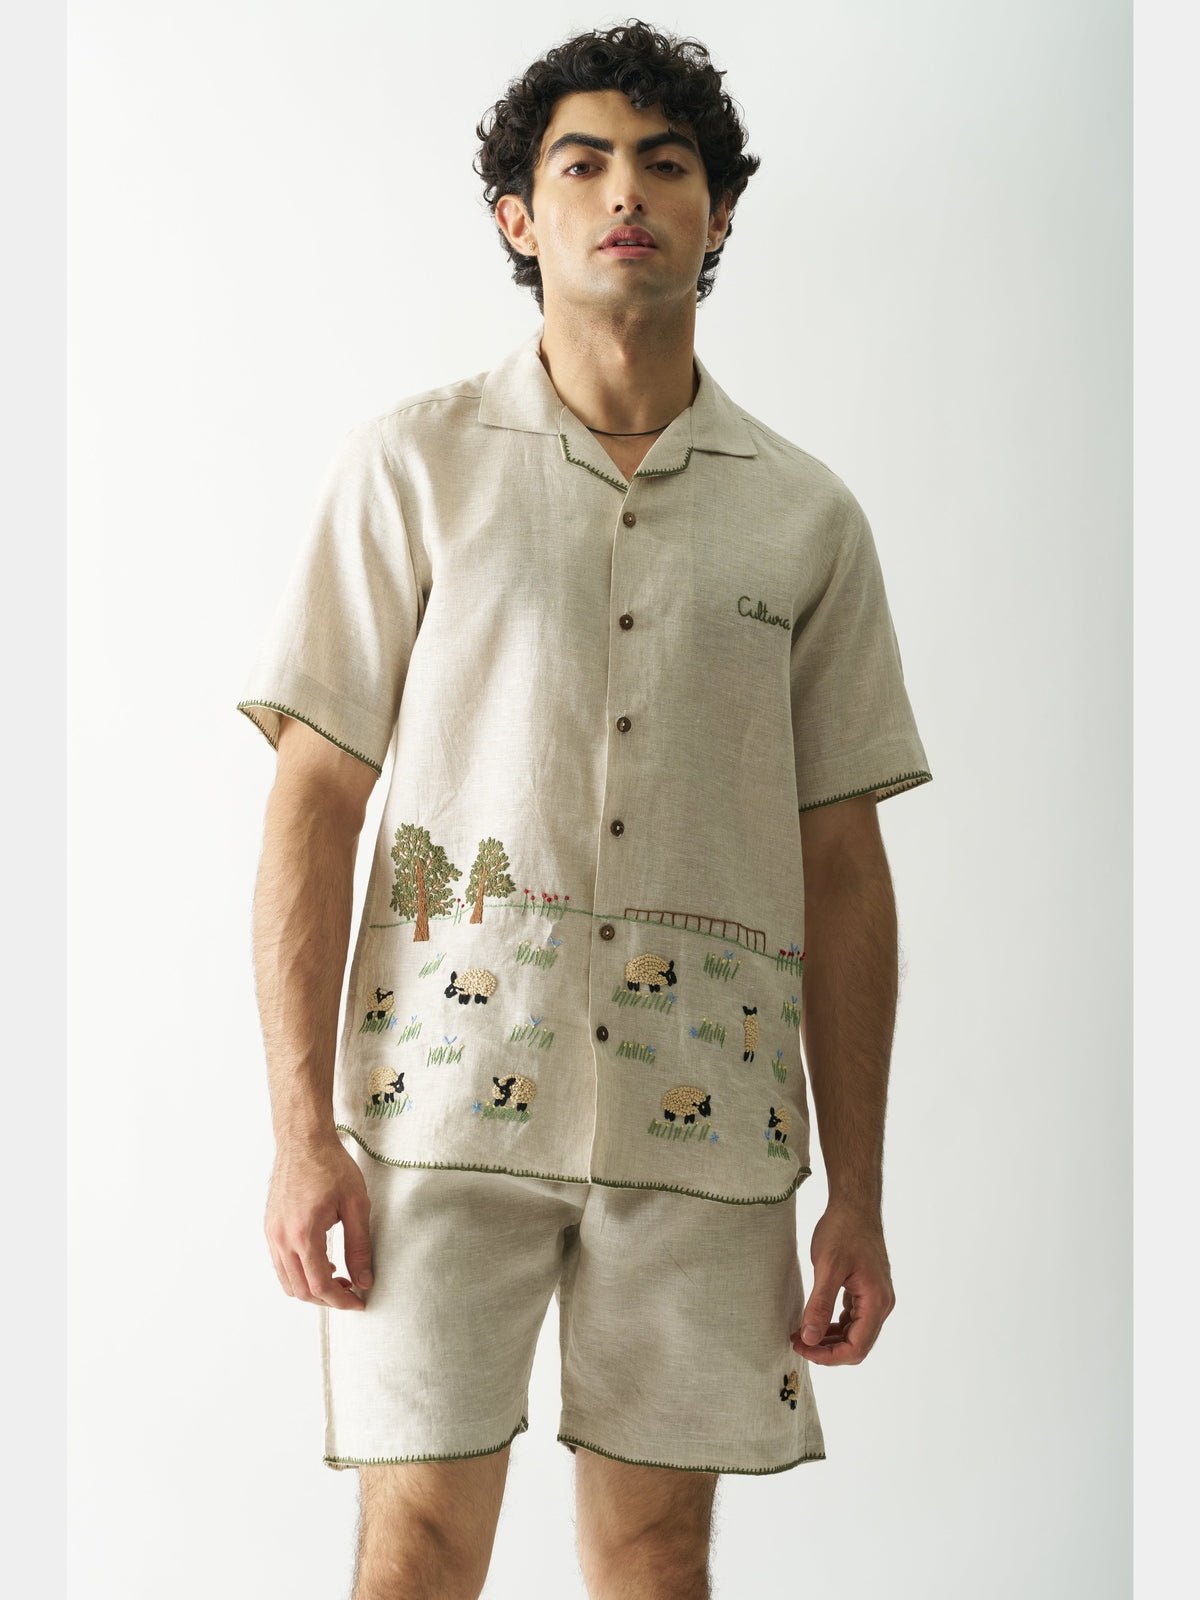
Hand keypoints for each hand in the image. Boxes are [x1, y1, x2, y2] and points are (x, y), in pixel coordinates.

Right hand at [264, 1135, 373, 1310]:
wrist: (303, 1141)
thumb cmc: (331, 1166)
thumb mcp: (356, 1205)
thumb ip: (360, 1247)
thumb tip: (364, 1281)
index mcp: (303, 1234)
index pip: (319, 1285)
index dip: (340, 1301)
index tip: (359, 1302)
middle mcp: (281, 1239)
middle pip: (301, 1290)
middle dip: (327, 1299)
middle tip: (351, 1292)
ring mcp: (272, 1234)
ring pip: (287, 1281)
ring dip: (312, 1288)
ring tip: (338, 1278)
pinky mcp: (270, 1228)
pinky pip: (280, 1264)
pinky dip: (299, 1273)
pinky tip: (321, 1261)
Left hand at [790, 1200, 894, 1363]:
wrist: (854, 1206)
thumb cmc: (843, 1230)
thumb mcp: (828, 1267)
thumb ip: (820, 1305)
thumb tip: (809, 1338)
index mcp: (876, 1301)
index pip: (857, 1347)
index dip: (829, 1356)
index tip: (802, 1348)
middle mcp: (882, 1304)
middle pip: (857, 1345)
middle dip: (827, 1350)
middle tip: (797, 1342)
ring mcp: (876, 1298)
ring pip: (855, 1334)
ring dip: (829, 1340)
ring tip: (801, 1334)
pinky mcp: (868, 1291)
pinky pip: (853, 1319)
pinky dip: (834, 1326)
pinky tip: (814, 1321)